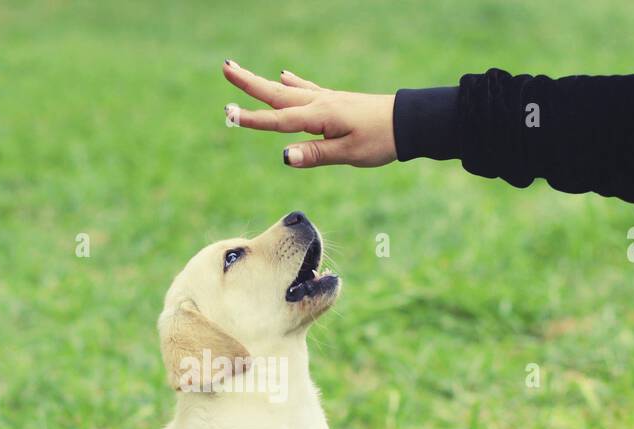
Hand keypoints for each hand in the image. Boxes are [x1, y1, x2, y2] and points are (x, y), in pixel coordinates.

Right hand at [223, 60, 396, 168]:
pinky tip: (283, 76)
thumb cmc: (380, 139)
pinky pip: (306, 90)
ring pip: (286, 90)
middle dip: (249, 83)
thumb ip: (315, 154)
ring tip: (240, 71)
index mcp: (320, 116)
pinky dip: (291, 83)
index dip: (253, 119)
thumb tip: (284, 156)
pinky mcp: (334, 102)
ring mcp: (326, 100)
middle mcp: (319, 103)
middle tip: (226, 68)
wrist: (408, 122)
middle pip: (276, 94)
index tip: (229, 114)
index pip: (279, 120)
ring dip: (262, 82)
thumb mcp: (349, 153)